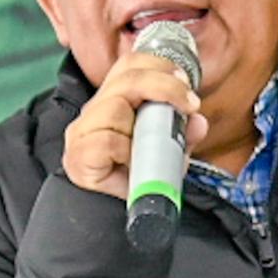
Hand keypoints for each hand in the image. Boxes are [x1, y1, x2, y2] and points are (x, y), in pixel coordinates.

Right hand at [62, 52, 207, 199]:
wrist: (116, 212)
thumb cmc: (141, 174)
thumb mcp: (170, 149)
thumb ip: (184, 133)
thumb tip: (197, 122)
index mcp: (114, 100)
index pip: (130, 65)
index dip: (159, 65)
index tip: (186, 82)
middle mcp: (95, 111)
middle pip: (126, 79)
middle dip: (165, 86)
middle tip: (189, 103)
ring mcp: (83, 132)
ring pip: (114, 107)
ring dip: (147, 123)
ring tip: (161, 142)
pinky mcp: (80, 155)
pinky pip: (106, 141)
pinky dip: (127, 149)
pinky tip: (134, 161)